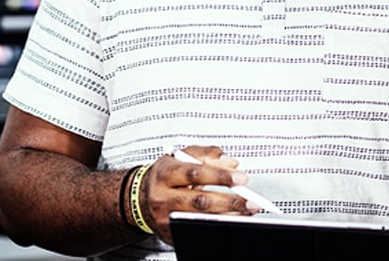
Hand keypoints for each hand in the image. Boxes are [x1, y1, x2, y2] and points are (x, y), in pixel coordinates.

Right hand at [141, 145, 257, 243]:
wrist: (138, 197)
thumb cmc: (164, 176)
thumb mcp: (180, 157)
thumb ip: (206, 154)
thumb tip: (230, 163)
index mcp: (166, 174)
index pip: (195, 173)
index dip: (220, 176)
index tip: (241, 178)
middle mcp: (163, 197)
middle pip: (200, 201)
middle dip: (229, 202)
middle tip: (250, 201)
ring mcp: (166, 218)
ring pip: (200, 220)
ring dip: (228, 217)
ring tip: (246, 212)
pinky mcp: (169, 234)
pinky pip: (196, 232)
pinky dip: (216, 227)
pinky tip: (231, 221)